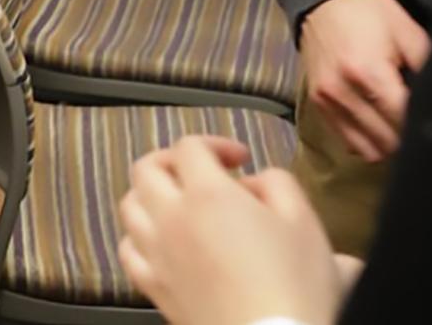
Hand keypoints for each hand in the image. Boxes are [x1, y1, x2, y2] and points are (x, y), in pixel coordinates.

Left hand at [117, 136, 339, 324]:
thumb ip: (277, 183)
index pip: (189, 147)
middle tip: (201, 172)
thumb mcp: (304, 221)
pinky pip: (128, 251)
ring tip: (178, 203)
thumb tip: (255, 181)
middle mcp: (171, 218)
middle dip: (172, 161)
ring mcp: (156, 254)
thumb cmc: (294, 287)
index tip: (239, 159)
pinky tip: (160, 242)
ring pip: (129, 206)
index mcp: (208, 195)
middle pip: (146, 169)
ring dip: (150, 195)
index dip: (214, 144)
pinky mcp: (153, 287)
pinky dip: (139, 237)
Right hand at [297, 0, 430, 161]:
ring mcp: (327, 101)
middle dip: (408, 139)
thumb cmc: (370, 12)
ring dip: (389, 145)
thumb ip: (428, 68)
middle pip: (387, 141)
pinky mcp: (318, 105)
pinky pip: (348, 141)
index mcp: (368, 72)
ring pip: (368, 149)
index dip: (424, 126)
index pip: (403, 120)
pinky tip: (380, 127)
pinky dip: (368, 141)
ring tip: (403, 130)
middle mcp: (342, 92)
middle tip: (423, 127)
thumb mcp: (408, 33)